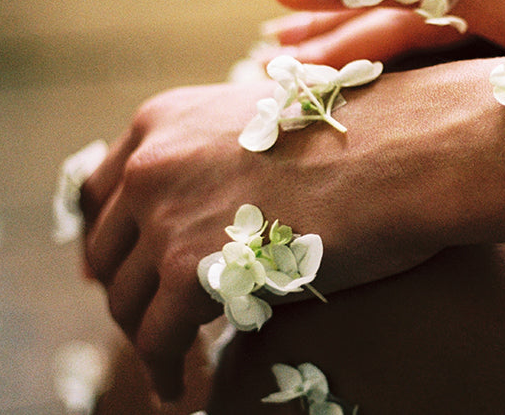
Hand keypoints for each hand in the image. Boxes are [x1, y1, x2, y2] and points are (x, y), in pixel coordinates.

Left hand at [77, 66, 497, 400]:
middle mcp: (151, 161)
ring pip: (126, 299)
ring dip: (146, 336)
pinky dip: (166, 368)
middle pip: (106, 248)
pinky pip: (158, 338)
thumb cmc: (360, 142)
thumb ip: (218, 159)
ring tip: (171, 359)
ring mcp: (164, 213)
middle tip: (155, 320)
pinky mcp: (187, 266)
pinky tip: (182, 384)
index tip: (126, 271)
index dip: (111, 240)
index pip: (103, 191)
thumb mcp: (263, 128)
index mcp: (163, 119)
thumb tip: (212, 213)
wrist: (401, 151)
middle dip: (128, 290)